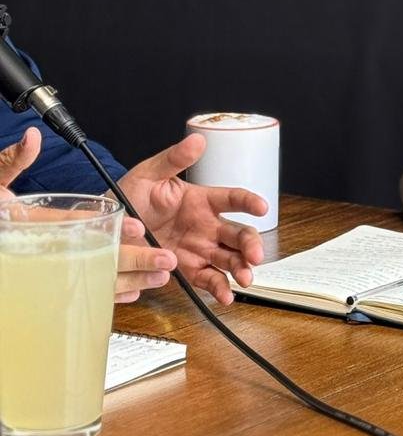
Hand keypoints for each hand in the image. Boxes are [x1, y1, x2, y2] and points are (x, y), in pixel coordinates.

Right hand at [0, 127, 177, 302]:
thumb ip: (15, 161)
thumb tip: (32, 137)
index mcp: (29, 220)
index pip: (70, 224)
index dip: (105, 225)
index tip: (140, 226)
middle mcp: (41, 249)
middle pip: (92, 257)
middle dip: (131, 260)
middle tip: (164, 259)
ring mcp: (47, 270)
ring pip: (94, 279)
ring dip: (129, 280)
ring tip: (159, 277)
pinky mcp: (53, 283)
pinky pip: (84, 291)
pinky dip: (109, 293)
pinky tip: (133, 291)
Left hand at [119, 133, 266, 304]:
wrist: (107, 228)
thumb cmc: (130, 197)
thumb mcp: (148, 174)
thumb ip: (173, 159)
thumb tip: (197, 140)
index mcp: (201, 200)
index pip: (232, 198)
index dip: (249, 202)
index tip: (262, 207)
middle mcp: (206, 225)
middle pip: (238, 233)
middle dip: (251, 244)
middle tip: (254, 256)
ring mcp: (198, 248)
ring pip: (229, 258)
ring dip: (241, 268)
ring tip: (245, 278)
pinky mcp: (187, 269)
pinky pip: (208, 279)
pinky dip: (219, 288)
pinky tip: (227, 295)